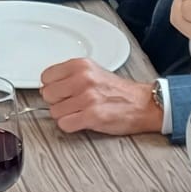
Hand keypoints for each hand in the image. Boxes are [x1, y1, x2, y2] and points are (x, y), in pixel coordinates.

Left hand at [40, 60, 162, 136]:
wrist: (143, 104)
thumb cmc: (119, 91)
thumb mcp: (93, 71)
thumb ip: (70, 75)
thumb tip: (48, 85)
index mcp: (81, 65)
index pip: (46, 77)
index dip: (52, 87)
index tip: (60, 92)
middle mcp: (83, 79)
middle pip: (48, 95)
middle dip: (57, 102)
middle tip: (72, 103)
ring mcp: (87, 98)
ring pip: (54, 112)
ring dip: (65, 115)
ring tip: (80, 112)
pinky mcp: (92, 116)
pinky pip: (64, 124)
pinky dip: (71, 126)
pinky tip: (82, 121)